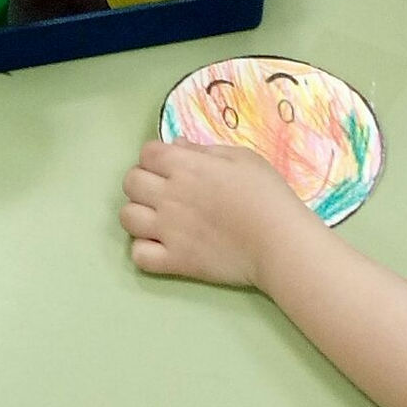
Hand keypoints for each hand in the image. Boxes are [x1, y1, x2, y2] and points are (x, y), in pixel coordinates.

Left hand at [119, 139, 314, 288]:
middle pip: (130, 182)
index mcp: (185, 166)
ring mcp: (168, 230)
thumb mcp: (243, 158)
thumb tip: (176, 145)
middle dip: (144, 181)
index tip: (172, 166)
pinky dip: (144, 250)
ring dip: (139, 214)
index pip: (147, 153)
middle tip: (164, 191)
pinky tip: (161, 245)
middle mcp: (169, 196)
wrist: (280, 242)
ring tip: (160, 219)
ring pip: (126, 217)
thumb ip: (204, 150)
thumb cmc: (268, 195)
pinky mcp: (174, 261)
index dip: (157, 157)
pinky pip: (138, 255)